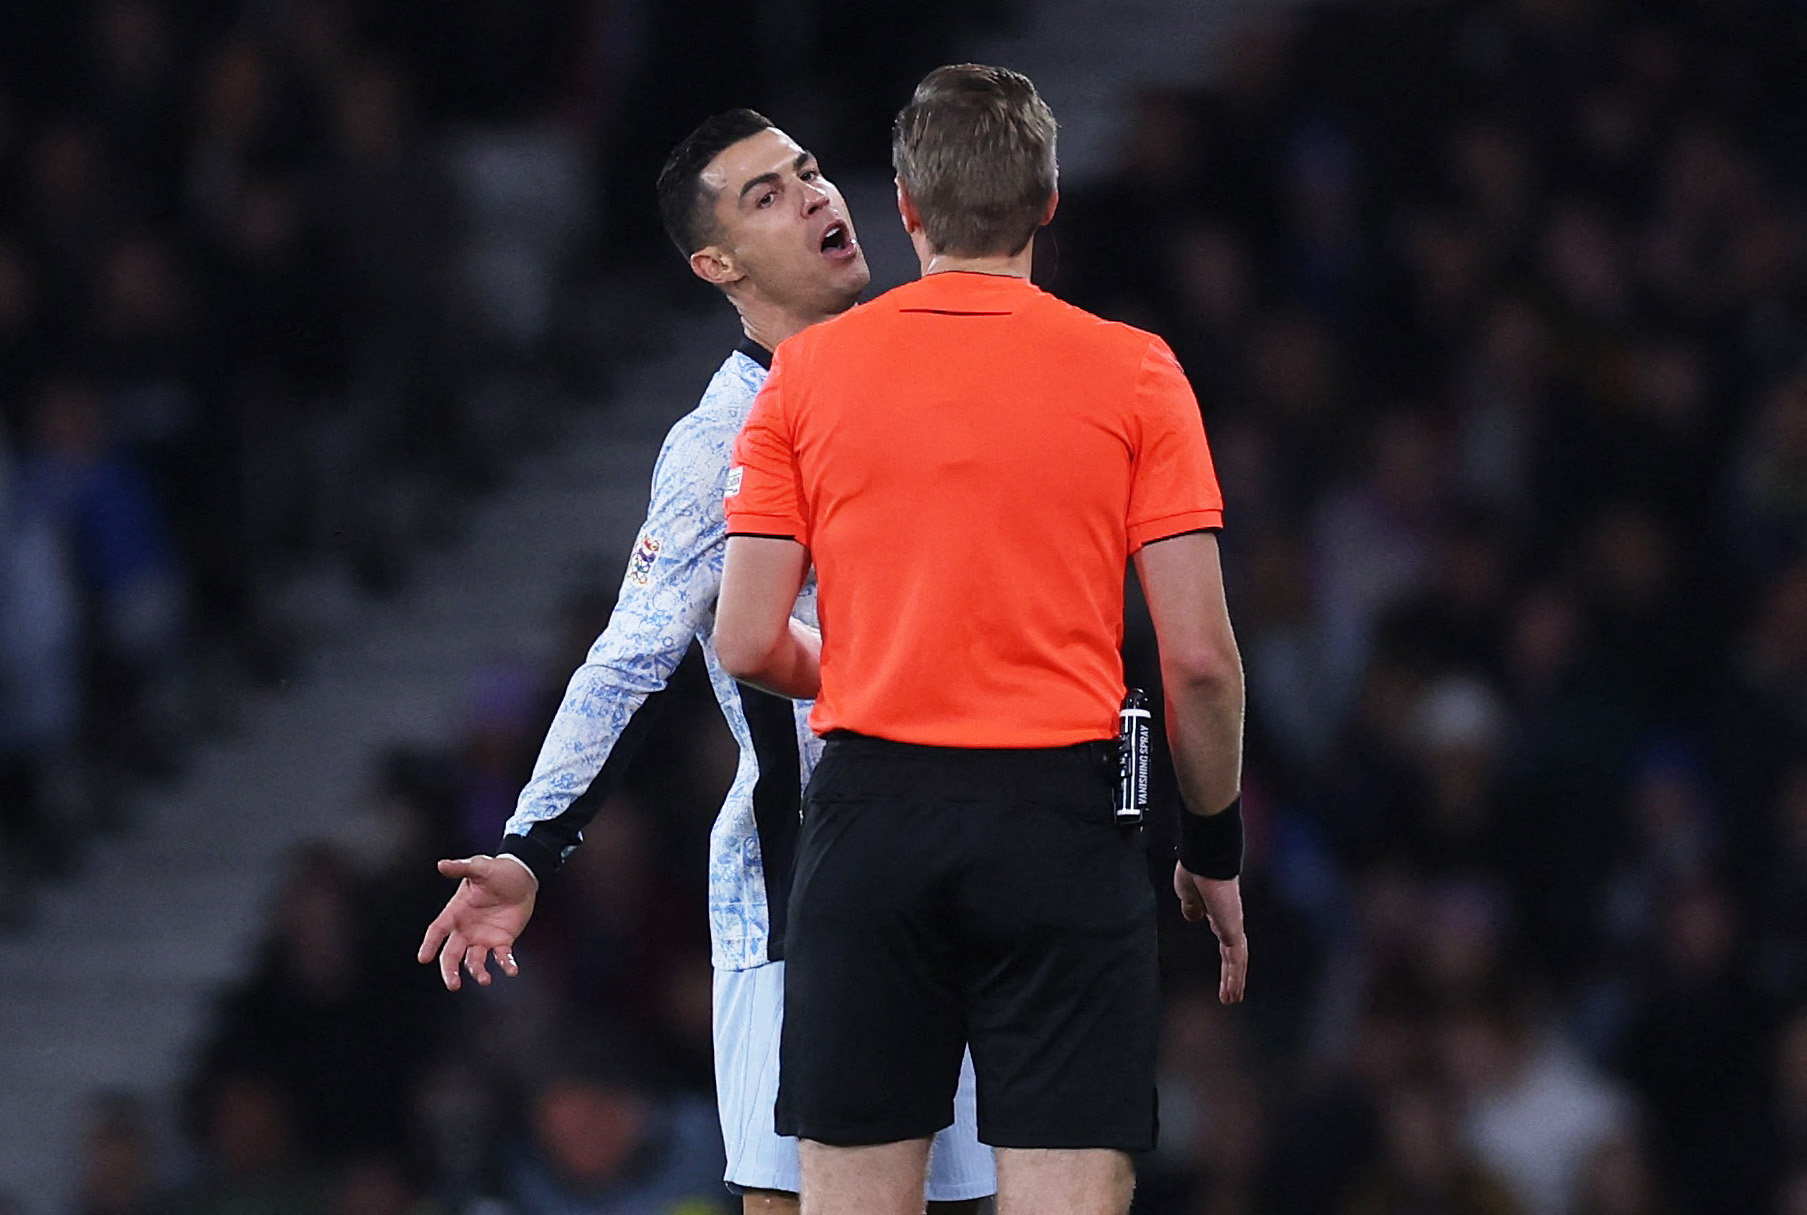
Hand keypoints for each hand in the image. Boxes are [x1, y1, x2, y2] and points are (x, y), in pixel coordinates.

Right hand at [417, 855, 537, 990]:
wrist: (523, 876)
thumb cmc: (498, 871)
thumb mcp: (480, 868)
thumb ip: (462, 868)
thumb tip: (442, 864)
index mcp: (456, 912)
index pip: (437, 930)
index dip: (429, 944)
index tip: (423, 958)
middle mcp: (466, 929)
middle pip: (451, 954)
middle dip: (450, 970)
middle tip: (453, 984)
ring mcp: (483, 938)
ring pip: (474, 961)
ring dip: (477, 972)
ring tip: (484, 979)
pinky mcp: (502, 941)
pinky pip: (502, 957)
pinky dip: (506, 965)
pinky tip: (511, 970)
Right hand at [1173, 863, 1246, 1004]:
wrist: (1204, 860)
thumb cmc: (1195, 870)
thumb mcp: (1187, 894)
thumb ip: (1191, 907)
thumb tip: (1193, 917)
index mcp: (1218, 913)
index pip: (1225, 941)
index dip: (1225, 958)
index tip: (1224, 970)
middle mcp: (1229, 921)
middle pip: (1233, 955)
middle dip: (1232, 975)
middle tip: (1231, 993)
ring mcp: (1233, 926)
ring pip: (1237, 961)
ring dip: (1235, 982)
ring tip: (1232, 1000)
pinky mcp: (1233, 931)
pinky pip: (1236, 960)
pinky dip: (1235, 978)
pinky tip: (1233, 993)